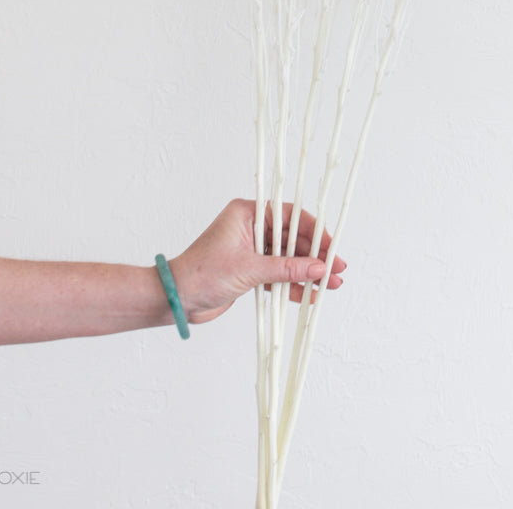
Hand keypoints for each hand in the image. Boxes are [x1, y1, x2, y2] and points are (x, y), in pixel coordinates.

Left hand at [169, 199, 345, 324]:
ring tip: (330, 286)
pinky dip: (292, 285)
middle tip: (336, 269)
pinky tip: (310, 295)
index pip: (290, 217)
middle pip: (293, 239)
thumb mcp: (249, 269)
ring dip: (307, 273)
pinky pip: (278, 275)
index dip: (315, 231)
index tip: (332, 246)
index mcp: (247, 213)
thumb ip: (286, 269)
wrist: (177, 299)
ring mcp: (251, 250)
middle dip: (315, 256)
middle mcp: (251, 228)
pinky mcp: (251, 271)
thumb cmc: (201, 274)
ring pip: (288, 259)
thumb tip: (318, 269)